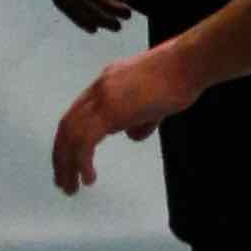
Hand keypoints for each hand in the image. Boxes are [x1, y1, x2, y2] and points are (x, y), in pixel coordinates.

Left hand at [54, 42, 188, 195]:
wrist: (190, 62)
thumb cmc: (182, 76)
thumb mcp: (156, 101)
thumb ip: (141, 119)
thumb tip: (132, 135)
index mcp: (106, 84)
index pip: (76, 114)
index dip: (69, 139)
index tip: (69, 160)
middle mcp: (99, 89)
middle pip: (67, 126)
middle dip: (61, 156)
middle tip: (62, 180)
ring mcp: (103, 99)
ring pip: (70, 136)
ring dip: (67, 165)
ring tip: (70, 187)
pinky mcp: (111, 111)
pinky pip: (85, 142)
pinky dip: (82, 163)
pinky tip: (89, 178)